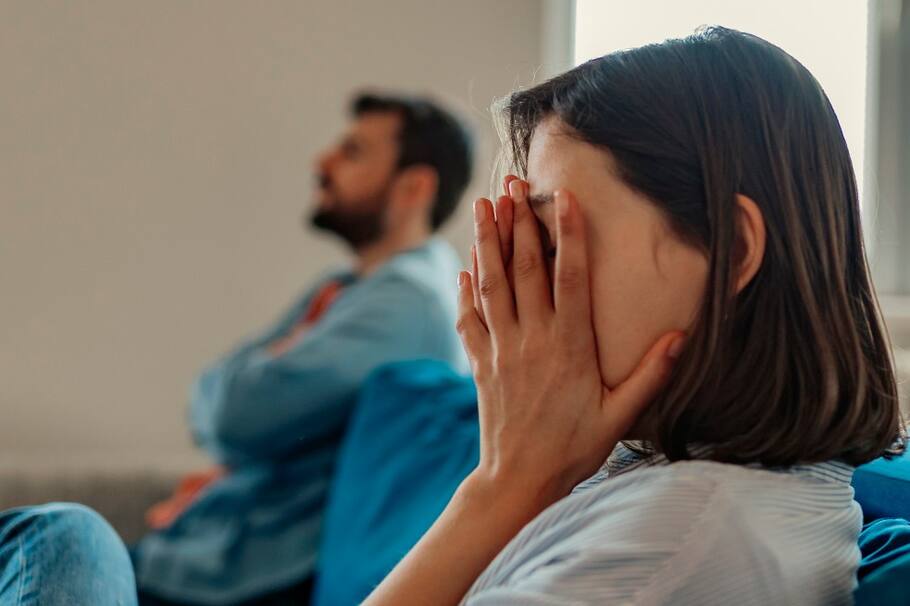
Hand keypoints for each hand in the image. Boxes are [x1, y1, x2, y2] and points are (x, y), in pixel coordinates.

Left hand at [457, 181, 684, 507]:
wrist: (519, 481)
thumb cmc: (574, 449)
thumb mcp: (620, 416)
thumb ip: (650, 374)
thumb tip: (681, 335)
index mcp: (570, 346)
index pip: (571, 277)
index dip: (568, 234)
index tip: (563, 197)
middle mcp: (532, 339)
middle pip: (524, 268)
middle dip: (518, 221)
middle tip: (511, 183)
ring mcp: (502, 349)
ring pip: (492, 284)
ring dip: (487, 242)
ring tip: (483, 205)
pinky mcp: (481, 363)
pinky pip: (469, 317)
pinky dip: (466, 289)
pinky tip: (465, 266)